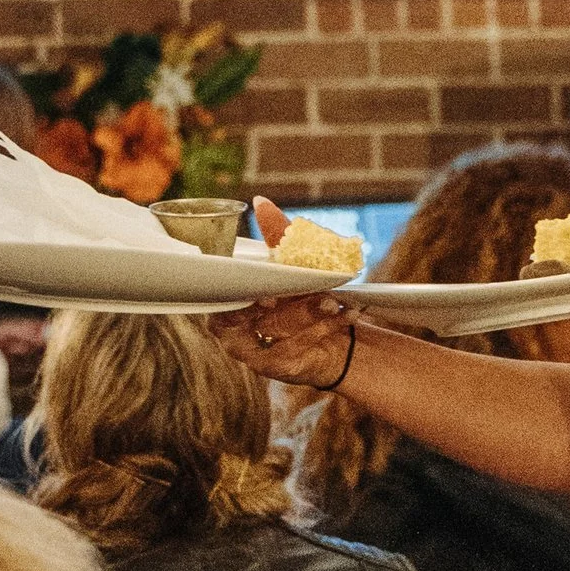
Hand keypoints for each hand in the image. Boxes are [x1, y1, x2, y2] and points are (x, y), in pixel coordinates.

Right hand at [204, 195, 356, 392]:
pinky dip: (328, 328)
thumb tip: (261, 202)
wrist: (332, 332)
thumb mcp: (291, 261)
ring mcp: (257, 354)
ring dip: (311, 314)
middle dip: (286, 306)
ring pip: (282, 334)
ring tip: (333, 300)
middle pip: (254, 321)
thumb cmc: (300, 293)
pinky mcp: (281, 368)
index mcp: (229, 306)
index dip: (240, 303)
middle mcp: (236, 333)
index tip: (267, 297)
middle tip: (313, 294)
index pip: (221, 308)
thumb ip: (276, 234)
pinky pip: (302, 349)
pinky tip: (349, 313)